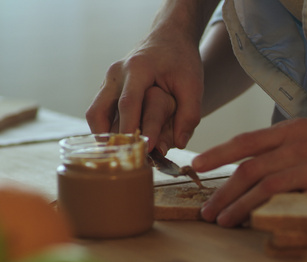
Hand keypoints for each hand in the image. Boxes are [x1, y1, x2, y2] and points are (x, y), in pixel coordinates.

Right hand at [85, 33, 201, 152]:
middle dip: (109, 139)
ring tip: (120, 157)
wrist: (169, 37)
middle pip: (99, 111)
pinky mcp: (109, 87)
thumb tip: (180, 144)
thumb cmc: (182, 60)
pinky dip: (107, 129)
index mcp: (138, 68)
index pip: (128, 103)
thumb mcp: (194, 84)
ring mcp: (109, 80)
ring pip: (95, 114)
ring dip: (104, 136)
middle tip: (122, 161)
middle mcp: (117, 73)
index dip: (131, 129)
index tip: (139, 150)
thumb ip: (190, 114)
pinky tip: (121, 145)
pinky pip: (100, 111)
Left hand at [193, 113, 306, 226]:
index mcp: (295, 130)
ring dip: (239, 205)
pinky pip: (293, 202)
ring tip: (223, 220)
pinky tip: (259, 222)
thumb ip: (291, 142)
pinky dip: (272, 212)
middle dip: (222, 190)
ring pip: (264, 187)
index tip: (197, 164)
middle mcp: (299, 146)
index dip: (218, 153)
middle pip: (249, 168)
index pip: (246, 141)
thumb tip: (265, 159)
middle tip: (206, 208)